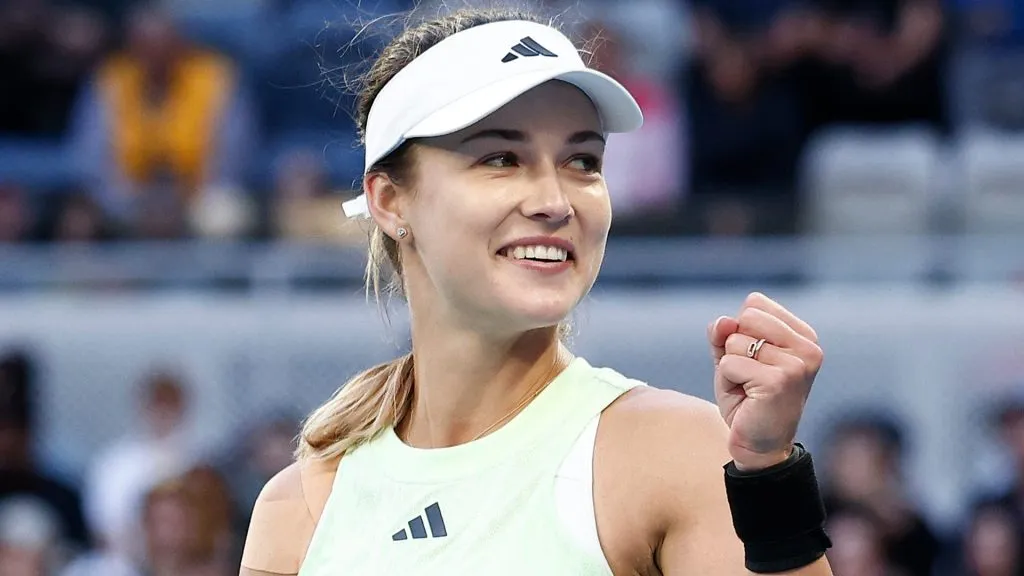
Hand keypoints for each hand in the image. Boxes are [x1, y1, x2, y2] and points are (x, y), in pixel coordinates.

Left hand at [708, 292, 823, 470]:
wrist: (757, 446)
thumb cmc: (746, 398)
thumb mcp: (731, 356)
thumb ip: (724, 332)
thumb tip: (725, 321)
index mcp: (803, 335)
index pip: (754, 303)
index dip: (740, 330)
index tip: (753, 359)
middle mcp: (808, 346)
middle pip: (746, 316)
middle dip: (734, 346)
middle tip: (748, 376)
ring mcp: (797, 364)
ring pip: (735, 340)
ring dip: (730, 367)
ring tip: (749, 388)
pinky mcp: (780, 381)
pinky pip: (729, 363)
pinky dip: (728, 381)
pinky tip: (747, 398)